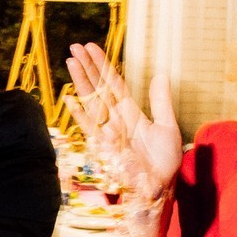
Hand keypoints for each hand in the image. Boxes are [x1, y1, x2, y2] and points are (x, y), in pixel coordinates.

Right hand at [67, 43, 182, 205]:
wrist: (158, 189)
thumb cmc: (163, 163)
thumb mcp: (167, 127)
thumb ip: (161, 102)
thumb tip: (161, 75)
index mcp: (130, 112)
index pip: (113, 83)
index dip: (103, 65)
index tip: (91, 49)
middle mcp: (116, 119)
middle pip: (98, 88)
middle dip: (87, 67)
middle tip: (75, 47)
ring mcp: (108, 131)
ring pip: (91, 101)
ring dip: (81, 82)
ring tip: (71, 62)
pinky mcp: (103, 146)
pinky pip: (89, 127)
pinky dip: (79, 114)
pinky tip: (70, 99)